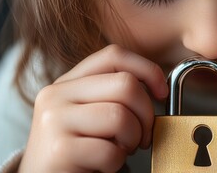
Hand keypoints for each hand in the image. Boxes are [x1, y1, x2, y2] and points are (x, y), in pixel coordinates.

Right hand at [18, 45, 167, 172]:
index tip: (161, 93)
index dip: (147, 70)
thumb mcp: (90, 114)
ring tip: (118, 150)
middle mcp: (56, 95)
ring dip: (131, 140)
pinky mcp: (59, 149)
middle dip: (145, 114)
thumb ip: (111, 95)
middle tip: (141, 136)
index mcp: (67, 82)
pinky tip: (102, 165)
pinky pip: (110, 151)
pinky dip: (116, 162)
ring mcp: (55, 120)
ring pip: (121, 116)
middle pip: (125, 84)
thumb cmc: (76, 152)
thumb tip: (157, 87)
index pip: (113, 55)